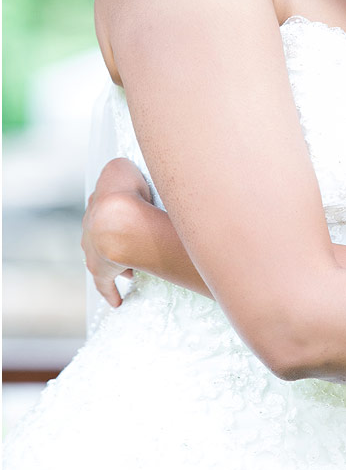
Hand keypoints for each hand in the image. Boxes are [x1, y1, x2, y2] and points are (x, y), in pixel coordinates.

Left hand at [82, 158, 152, 307]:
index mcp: (96, 206)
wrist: (117, 214)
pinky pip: (105, 285)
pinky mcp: (103, 271)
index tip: (125, 222)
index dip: (115, 216)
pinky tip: (117, 302)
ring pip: (103, 258)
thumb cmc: (124, 188)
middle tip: (129, 247)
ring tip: (131, 271)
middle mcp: (90, 229)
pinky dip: (111, 292)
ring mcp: (94, 251)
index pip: (102, 212)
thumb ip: (124, 169)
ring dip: (116, 263)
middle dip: (113, 241)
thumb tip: (128, 172)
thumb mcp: (123, 167)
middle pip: (100, 237)